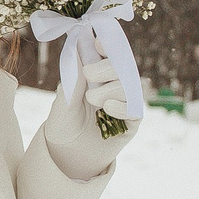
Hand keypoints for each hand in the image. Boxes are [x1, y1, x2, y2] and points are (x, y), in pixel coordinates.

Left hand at [42, 38, 137, 181]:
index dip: (107, 45)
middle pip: (123, 66)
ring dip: (111, 88)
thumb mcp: (62, 101)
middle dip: (107, 67)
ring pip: (130, 86)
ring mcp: (125, 102)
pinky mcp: (131, 121)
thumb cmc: (63, 124)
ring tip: (92, 99)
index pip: (109, 54)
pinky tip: (108, 108)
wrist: (67, 155)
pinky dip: (122, 106)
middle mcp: (114, 85)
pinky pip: (135, 109)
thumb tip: (77, 52)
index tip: (97, 44)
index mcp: (98, 74)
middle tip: (88, 74)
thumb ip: (72, 79)